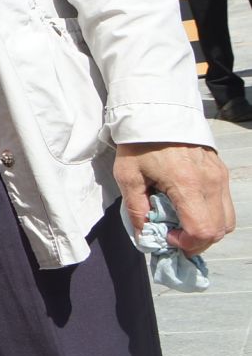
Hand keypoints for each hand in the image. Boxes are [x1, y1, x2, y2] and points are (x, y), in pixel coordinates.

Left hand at [114, 142, 234, 256]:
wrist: (156, 112)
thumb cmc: (139, 143)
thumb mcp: (128, 176)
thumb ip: (136, 209)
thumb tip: (144, 236)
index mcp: (187, 184)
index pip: (202, 230)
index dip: (185, 243)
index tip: (166, 236)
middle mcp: (211, 182)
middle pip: (219, 231)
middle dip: (197, 241)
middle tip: (173, 234)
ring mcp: (220, 177)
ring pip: (227, 220)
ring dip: (207, 229)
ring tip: (182, 222)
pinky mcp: (222, 172)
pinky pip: (225, 204)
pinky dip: (211, 214)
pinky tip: (189, 207)